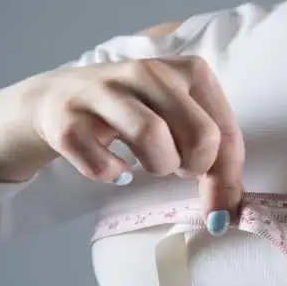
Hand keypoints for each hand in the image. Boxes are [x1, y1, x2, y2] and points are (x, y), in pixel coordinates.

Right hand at [0, 56, 244, 235]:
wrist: (56, 99)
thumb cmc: (132, 115)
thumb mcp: (178, 121)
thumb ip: (212, 158)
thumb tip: (230, 213)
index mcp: (186, 70)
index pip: (224, 132)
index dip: (227, 180)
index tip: (221, 214)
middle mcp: (147, 72)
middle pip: (199, 134)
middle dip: (193, 167)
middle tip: (177, 168)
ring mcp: (104, 91)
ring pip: (153, 137)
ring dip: (156, 166)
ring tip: (147, 164)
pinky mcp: (68, 117)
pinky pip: (103, 163)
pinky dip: (111, 174)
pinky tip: (113, 167)